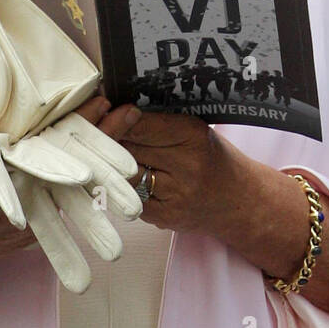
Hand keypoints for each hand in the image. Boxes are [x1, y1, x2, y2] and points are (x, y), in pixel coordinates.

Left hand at [100, 107, 328, 317]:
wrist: (239, 201)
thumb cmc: (211, 156)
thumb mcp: (192, 128)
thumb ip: (155, 121)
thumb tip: (109, 110)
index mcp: (192, 136)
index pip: (139, 125)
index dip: (114, 118)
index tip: (101, 108)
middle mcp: (185, 167)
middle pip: (125, 150)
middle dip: (104, 139)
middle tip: (89, 128)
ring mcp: (174, 197)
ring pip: (120, 175)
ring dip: (106, 164)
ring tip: (99, 151)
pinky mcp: (162, 218)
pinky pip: (125, 197)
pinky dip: (118, 186)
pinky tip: (117, 176)